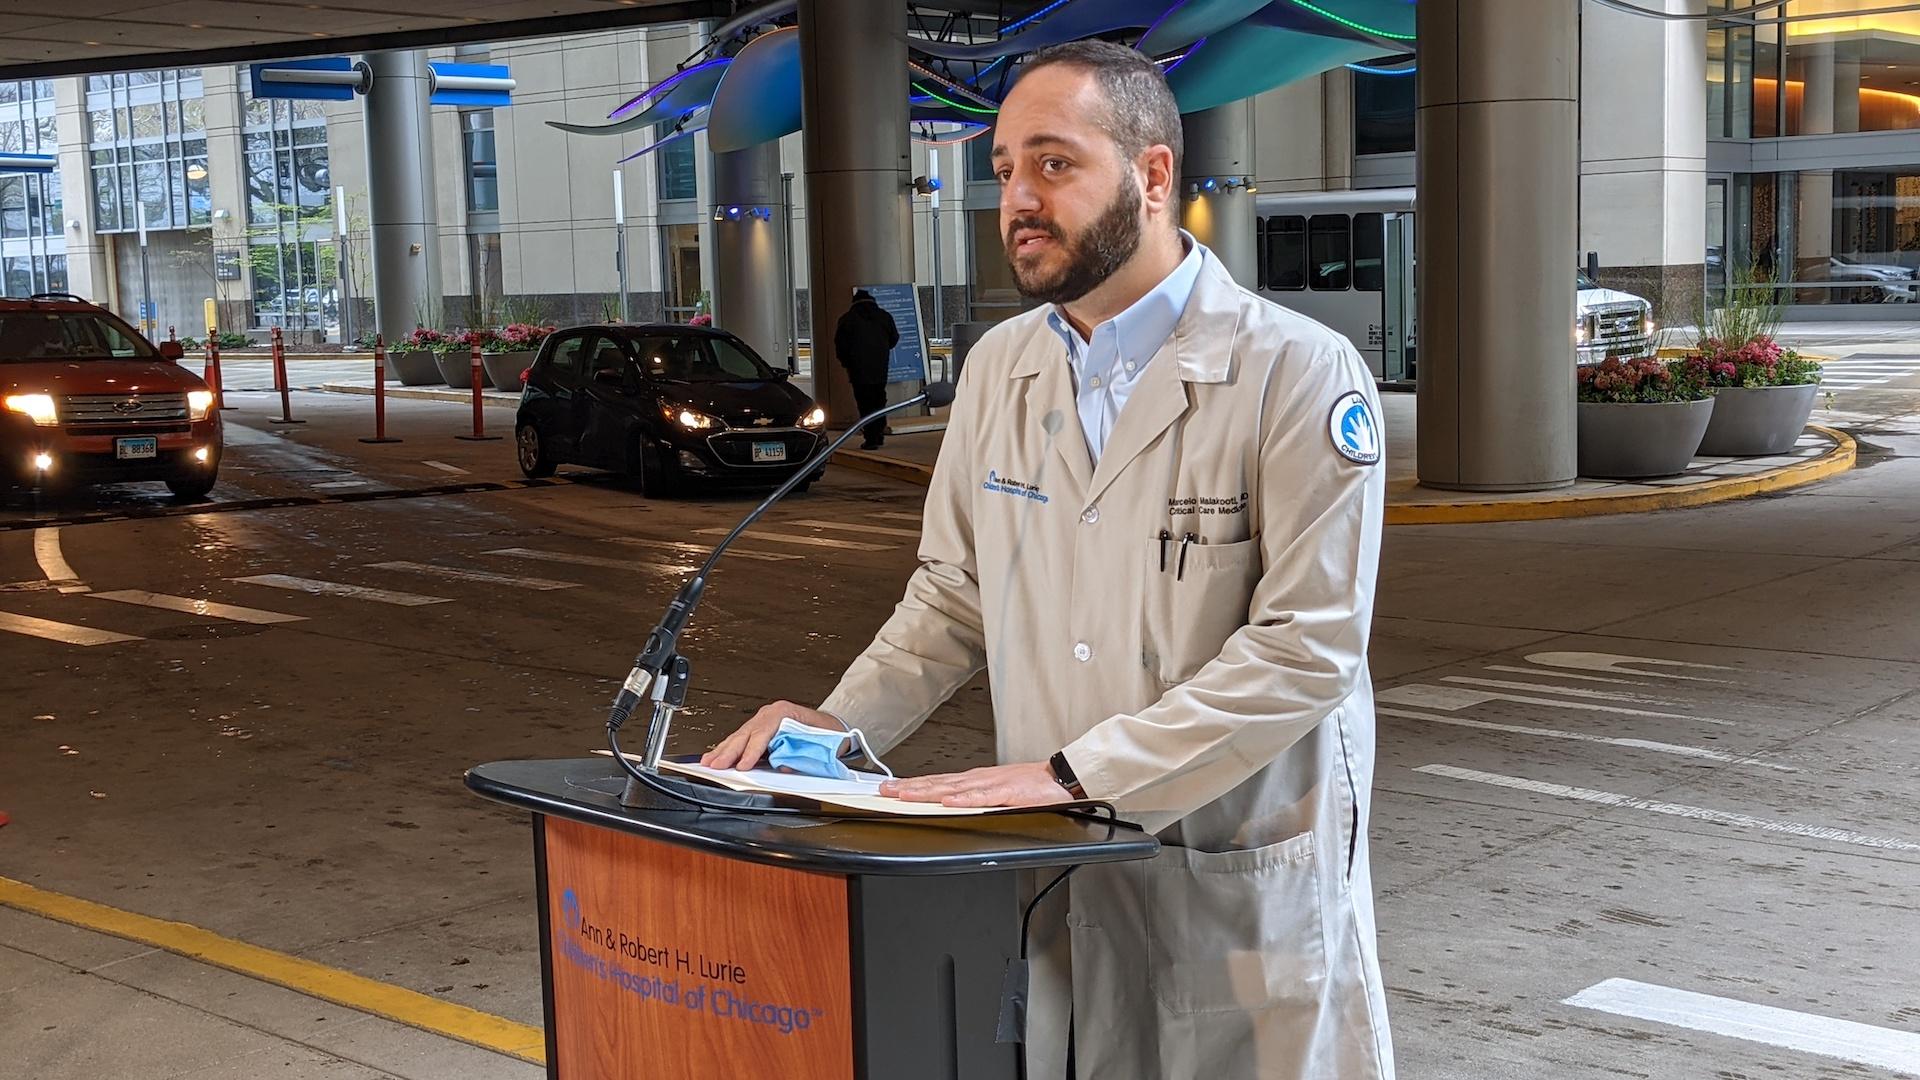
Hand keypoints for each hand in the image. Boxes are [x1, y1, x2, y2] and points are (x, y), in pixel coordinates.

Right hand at [700, 700, 843, 770]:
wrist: (835, 726)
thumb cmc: (829, 733)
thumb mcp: (821, 743)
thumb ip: (802, 754)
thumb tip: (783, 765)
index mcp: (785, 712)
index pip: (763, 733)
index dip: (751, 751)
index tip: (742, 765)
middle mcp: (772, 713)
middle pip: (746, 734)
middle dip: (729, 751)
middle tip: (716, 765)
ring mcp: (765, 719)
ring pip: (739, 735)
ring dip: (724, 750)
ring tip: (709, 761)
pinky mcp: (761, 728)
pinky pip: (742, 738)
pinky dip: (728, 747)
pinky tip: (717, 754)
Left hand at [879, 762, 1066, 807]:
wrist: (1060, 778)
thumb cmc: (1032, 787)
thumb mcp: (996, 793)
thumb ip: (975, 800)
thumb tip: (951, 808)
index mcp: (974, 781)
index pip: (937, 783)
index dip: (912, 786)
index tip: (890, 789)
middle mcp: (977, 780)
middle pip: (937, 784)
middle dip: (909, 788)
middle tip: (884, 791)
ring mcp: (991, 785)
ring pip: (952, 789)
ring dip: (926, 791)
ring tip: (903, 795)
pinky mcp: (1007, 793)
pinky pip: (981, 798)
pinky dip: (962, 800)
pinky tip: (947, 802)